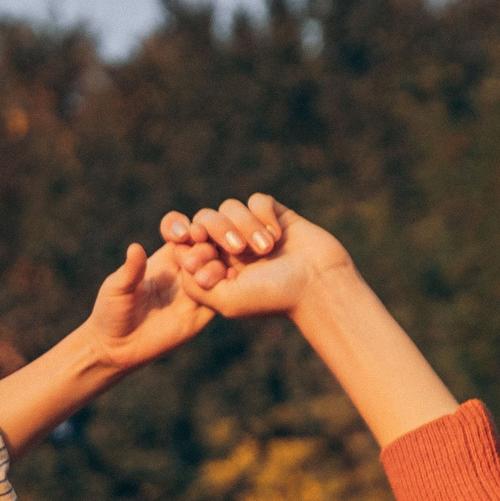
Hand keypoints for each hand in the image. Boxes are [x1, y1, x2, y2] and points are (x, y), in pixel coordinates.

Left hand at [80, 238, 214, 372]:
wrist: (117, 348)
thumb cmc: (112, 312)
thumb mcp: (117, 288)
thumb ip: (130, 270)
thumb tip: (135, 247)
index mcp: (166, 256)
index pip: (186, 232)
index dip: (189, 228)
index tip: (184, 234)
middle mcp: (186, 270)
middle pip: (207, 247)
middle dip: (205, 247)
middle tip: (192, 260)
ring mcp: (196, 291)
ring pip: (218, 270)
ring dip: (215, 267)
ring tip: (202, 276)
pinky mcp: (202, 313)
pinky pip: (221, 297)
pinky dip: (226, 290)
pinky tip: (223, 286)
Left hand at [162, 195, 355, 322]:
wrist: (319, 285)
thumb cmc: (273, 298)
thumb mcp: (227, 300)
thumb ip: (197, 285)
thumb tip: (180, 258)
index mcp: (214, 268)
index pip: (187, 244)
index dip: (189, 245)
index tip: (203, 257)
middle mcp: (229, 247)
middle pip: (205, 219)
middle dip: (218, 230)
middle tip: (238, 250)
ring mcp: (251, 229)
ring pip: (231, 207)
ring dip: (246, 226)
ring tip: (266, 249)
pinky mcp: (274, 215)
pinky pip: (256, 200)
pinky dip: (264, 215)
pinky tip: (277, 236)